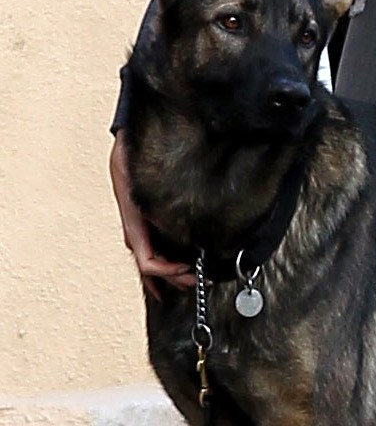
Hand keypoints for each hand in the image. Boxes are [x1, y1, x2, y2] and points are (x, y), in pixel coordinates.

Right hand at [109, 132, 193, 298]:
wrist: (126, 144)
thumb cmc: (133, 156)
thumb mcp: (141, 172)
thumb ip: (155, 193)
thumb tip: (168, 209)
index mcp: (134, 221)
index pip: (147, 260)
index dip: (167, 271)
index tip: (187, 268)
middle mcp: (135, 229)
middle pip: (151, 267)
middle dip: (175, 279)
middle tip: (200, 281)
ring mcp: (138, 228)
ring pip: (150, 262)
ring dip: (170, 276)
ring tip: (191, 281)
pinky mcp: (144, 223)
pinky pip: (151, 251)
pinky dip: (163, 266)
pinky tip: (174, 270)